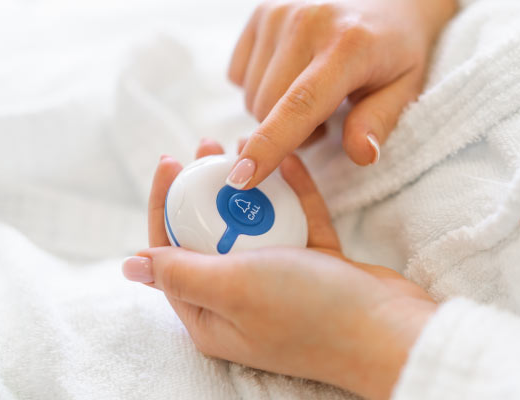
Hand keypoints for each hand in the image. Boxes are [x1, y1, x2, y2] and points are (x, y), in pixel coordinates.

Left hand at [123, 139, 437, 398]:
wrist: (388, 330)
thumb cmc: (309, 312)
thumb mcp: (233, 289)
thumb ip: (180, 273)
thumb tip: (130, 266)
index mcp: (210, 314)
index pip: (169, 254)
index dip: (164, 205)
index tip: (169, 161)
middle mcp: (241, 299)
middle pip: (210, 234)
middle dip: (204, 188)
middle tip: (206, 145)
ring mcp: (281, 283)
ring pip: (254, 225)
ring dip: (249, 187)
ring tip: (243, 143)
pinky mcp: (316, 267)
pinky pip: (297, 222)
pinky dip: (291, 193)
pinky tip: (288, 160)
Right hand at [225, 0, 457, 189]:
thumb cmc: (397, 50)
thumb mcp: (405, 89)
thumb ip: (379, 122)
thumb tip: (362, 155)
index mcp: (348, 46)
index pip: (301, 104)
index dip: (270, 146)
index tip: (242, 179)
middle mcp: (307, 22)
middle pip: (267, 110)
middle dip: (289, 133)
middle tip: (326, 120)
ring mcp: (280, 13)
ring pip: (250, 96)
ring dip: (275, 111)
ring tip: (312, 94)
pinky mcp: (263, 12)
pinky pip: (239, 74)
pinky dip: (259, 87)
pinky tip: (291, 75)